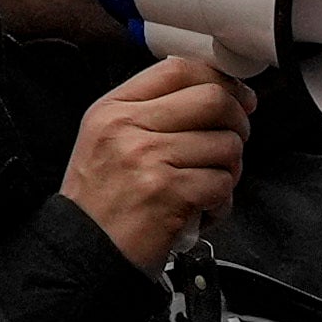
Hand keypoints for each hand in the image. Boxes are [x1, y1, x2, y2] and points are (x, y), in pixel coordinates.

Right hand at [57, 60, 249, 271]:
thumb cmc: (100, 203)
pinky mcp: (169, 193)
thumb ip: (150, 112)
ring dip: (230, 169)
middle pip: (212, 100)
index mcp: (113, 109)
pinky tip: (201, 210)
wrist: (83, 252)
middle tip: (234, 140)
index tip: (237, 96)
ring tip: (207, 186)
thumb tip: (213, 96)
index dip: (220, 79)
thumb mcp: (106, 140)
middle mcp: (128, 128)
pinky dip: (220, 202)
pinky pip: (222, 184)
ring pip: (226, 145)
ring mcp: (149, 159)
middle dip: (238, 121)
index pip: (178, 70)